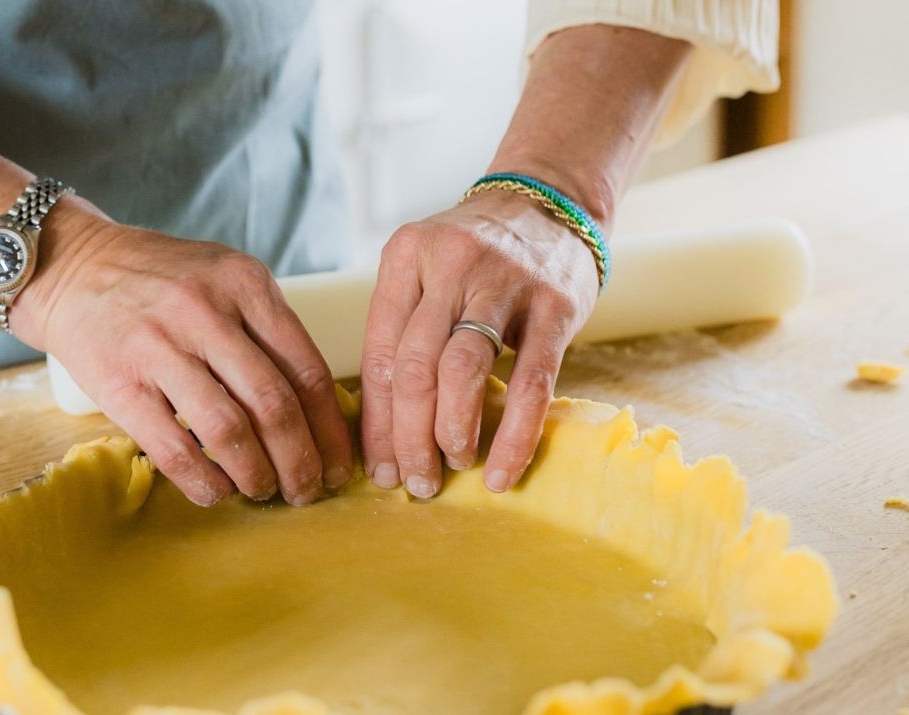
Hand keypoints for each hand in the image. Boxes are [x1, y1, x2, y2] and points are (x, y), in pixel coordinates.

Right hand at [17, 203, 352, 506]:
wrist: (73, 266)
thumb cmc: (160, 280)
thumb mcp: (223, 277)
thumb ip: (267, 326)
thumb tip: (316, 409)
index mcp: (245, 284)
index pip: (307, 368)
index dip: (330, 429)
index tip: (340, 463)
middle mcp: (206, 312)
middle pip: (274, 404)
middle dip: (301, 460)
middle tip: (308, 490)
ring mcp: (159, 347)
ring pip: (229, 430)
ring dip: (256, 474)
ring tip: (265, 491)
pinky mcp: (119, 383)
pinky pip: (173, 447)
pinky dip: (203, 481)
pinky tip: (217, 492)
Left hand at [359, 190, 598, 496]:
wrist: (549, 202)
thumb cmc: (475, 258)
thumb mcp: (426, 274)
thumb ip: (404, 333)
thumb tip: (383, 431)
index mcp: (405, 257)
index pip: (379, 353)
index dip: (376, 422)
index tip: (377, 469)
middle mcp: (448, 263)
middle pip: (413, 367)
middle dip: (408, 437)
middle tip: (414, 483)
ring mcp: (503, 282)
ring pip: (461, 372)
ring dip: (451, 433)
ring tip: (452, 469)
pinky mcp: (555, 304)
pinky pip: (530, 382)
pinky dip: (513, 436)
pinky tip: (500, 471)